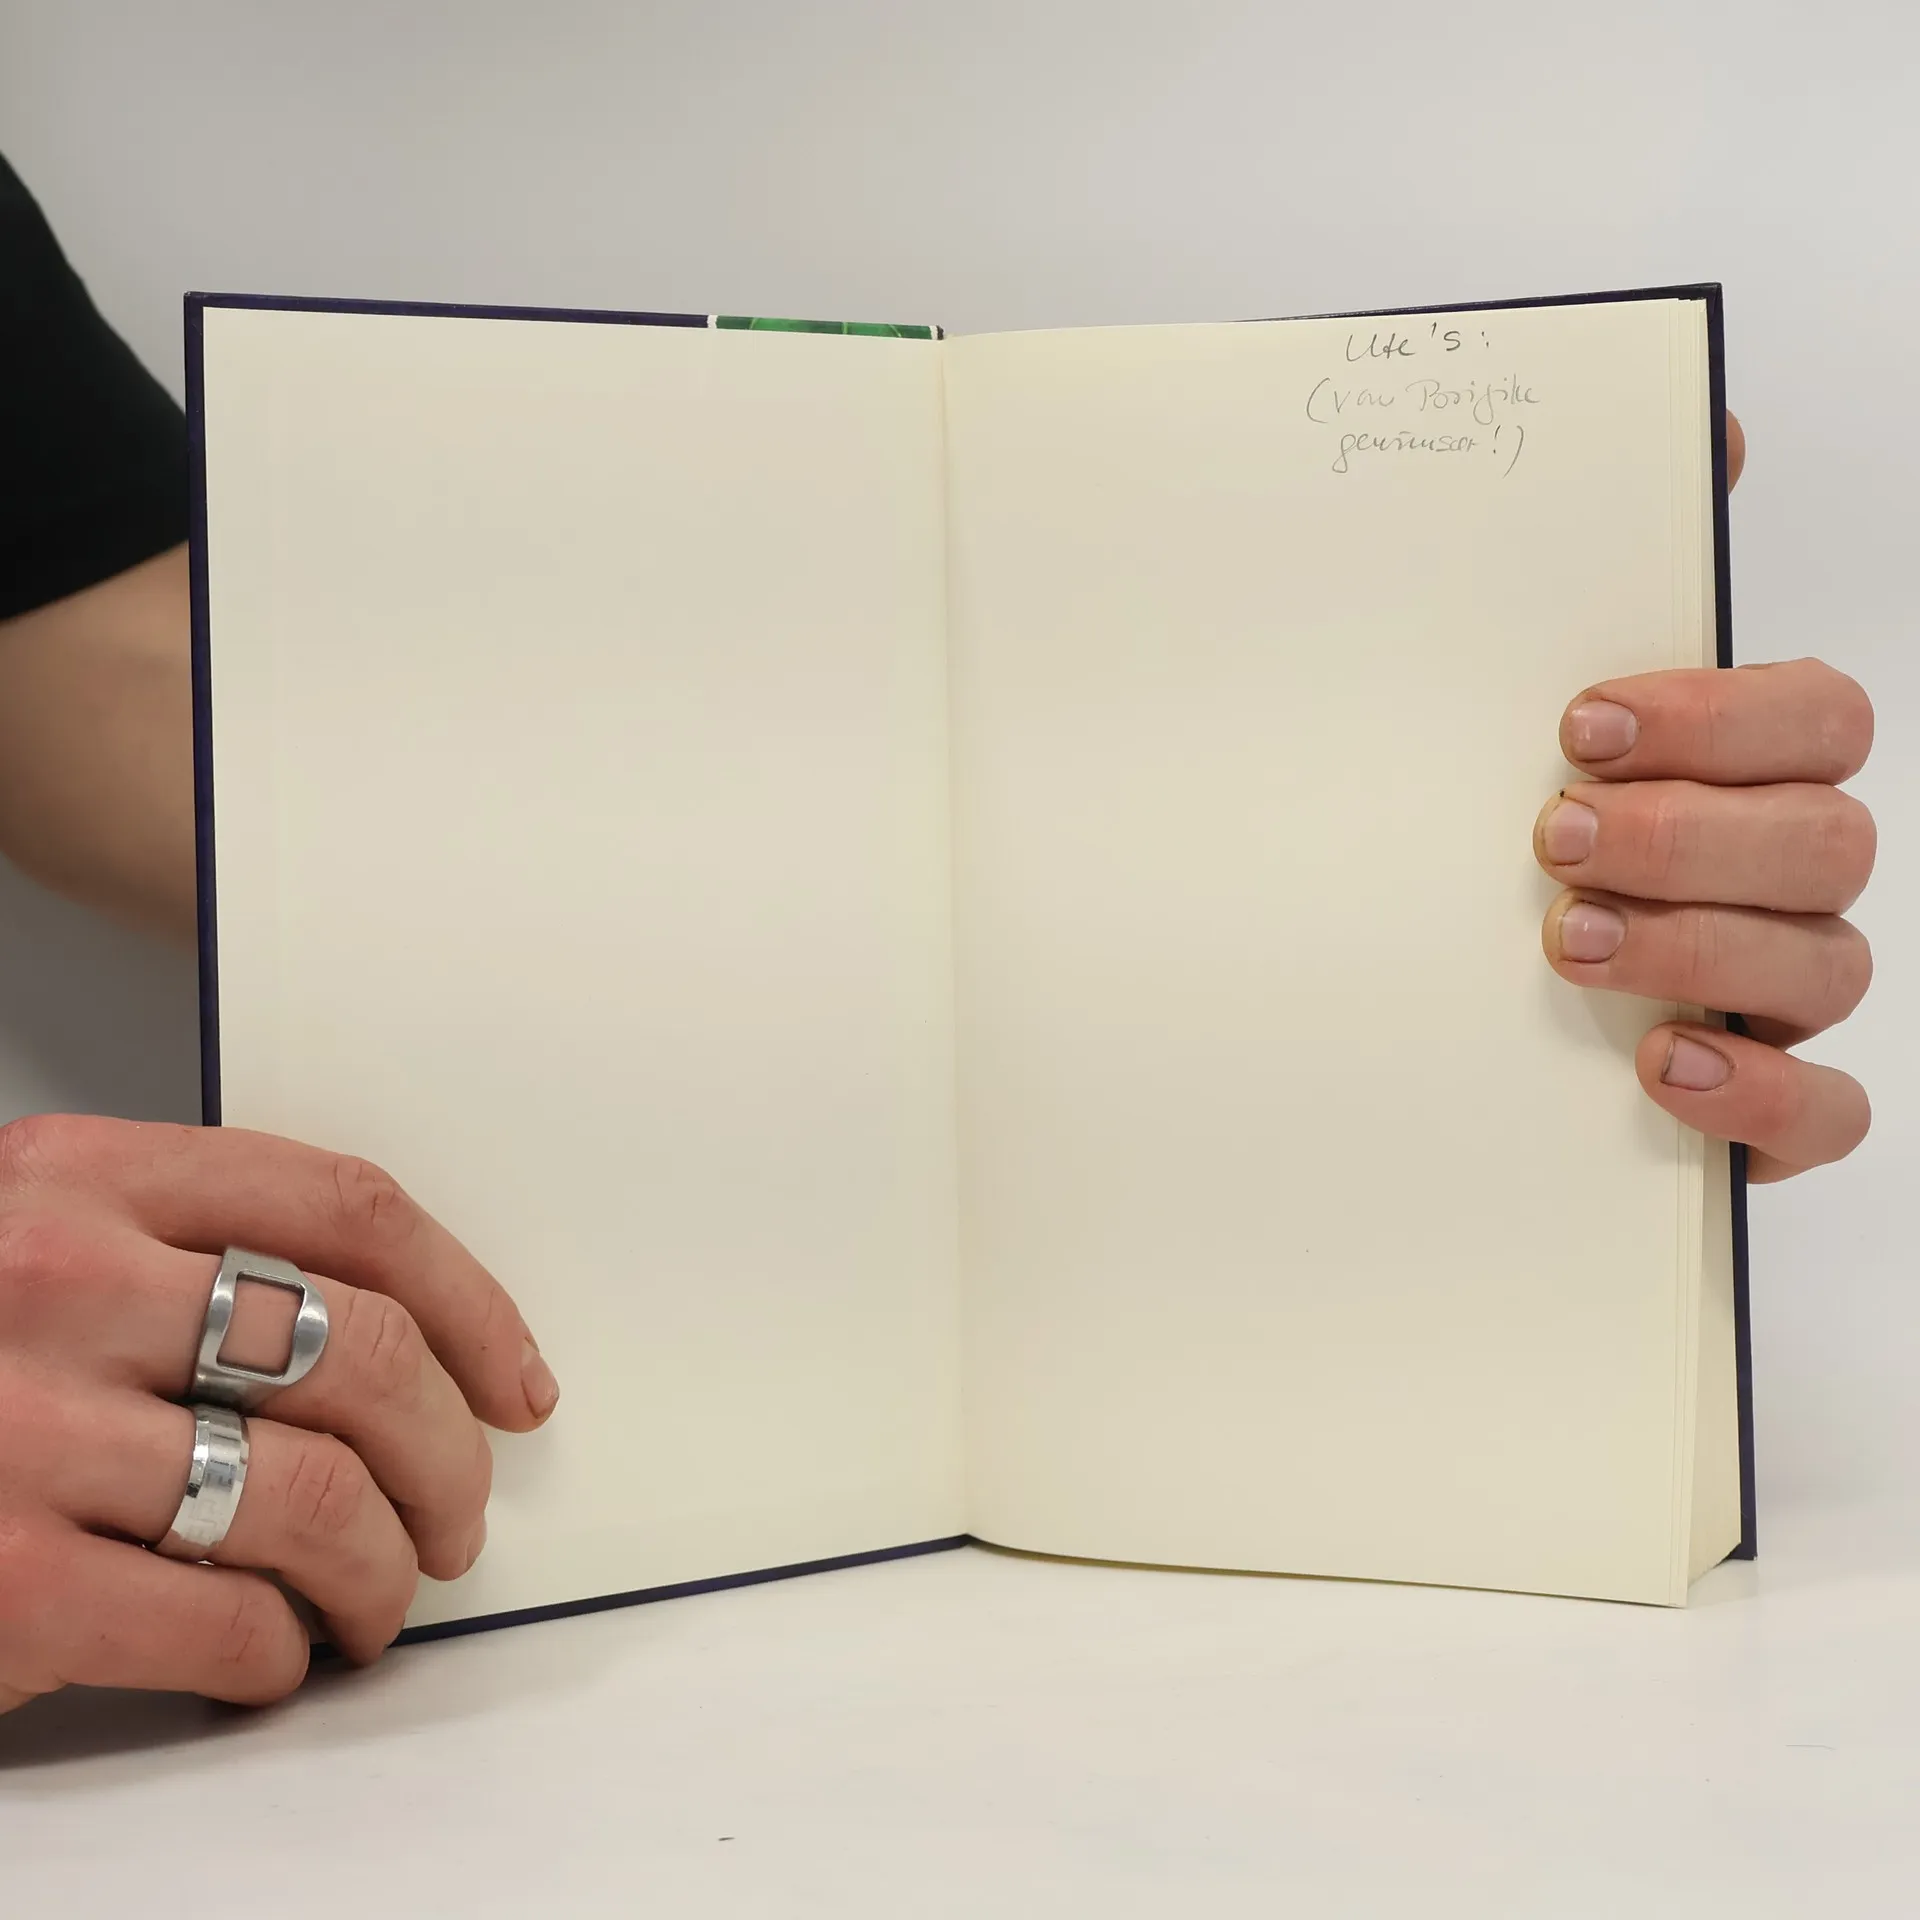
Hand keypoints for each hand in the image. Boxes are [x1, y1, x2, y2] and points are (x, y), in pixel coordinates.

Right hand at [0, 1116, 558, 1711]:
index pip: (350, 1208)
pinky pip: (225, 1622)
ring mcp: (20, 1431)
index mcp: (84, 1176)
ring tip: (378, 1597)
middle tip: (458, 1516)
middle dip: (450, 1457)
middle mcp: (56, 1280)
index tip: (517, 1382)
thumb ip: (183, 1255)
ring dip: (384, 1571)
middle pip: (366, 1354)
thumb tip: (402, 1346)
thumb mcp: (28, 1243)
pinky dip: (282, 1654)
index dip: (472, 1302)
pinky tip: (273, 1653)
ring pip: (317, 1498)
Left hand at [1535, 415, 1874, 1180]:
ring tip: (1566, 943)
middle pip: (1828, 837)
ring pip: (1829, 964)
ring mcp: (1777, 992)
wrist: (1394, 983)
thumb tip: (1708, 421)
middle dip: (1693, 834)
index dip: (1718, 714)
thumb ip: (1584, 570)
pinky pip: (1825, 1114)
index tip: (1576, 721)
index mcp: (1739, 772)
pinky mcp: (1758, 1104)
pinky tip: (1659, 1065)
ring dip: (1699, 947)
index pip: (1816, 717)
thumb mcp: (1490, 698)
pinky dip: (1758, 1092)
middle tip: (1553, 835)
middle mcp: (1779, 876)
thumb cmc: (1468, 828)